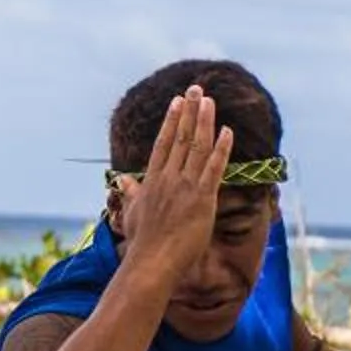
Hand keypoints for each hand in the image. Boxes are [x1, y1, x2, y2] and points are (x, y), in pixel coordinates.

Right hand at [115, 86, 229, 295]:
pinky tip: (227, 131)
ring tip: (210, 101)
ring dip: (205, 121)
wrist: (152, 261)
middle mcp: (168, 178)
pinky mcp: (202, 199)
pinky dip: (221, 148)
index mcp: (152, 180)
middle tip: (196, 89)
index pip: (163, 143)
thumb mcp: (131, 212)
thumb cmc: (141, 242)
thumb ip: (130, 193)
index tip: (178, 102)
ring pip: (197, 146)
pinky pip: (214, 168)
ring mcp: (185, 187)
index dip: (172, 120)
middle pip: (181, 137)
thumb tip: (122, 180)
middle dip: (189, 111)